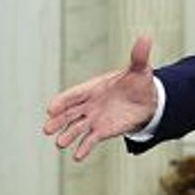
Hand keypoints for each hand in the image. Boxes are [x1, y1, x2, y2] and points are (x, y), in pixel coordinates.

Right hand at [43, 35, 157, 161]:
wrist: (147, 101)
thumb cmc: (139, 83)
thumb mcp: (140, 69)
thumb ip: (139, 56)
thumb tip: (146, 37)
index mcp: (94, 87)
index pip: (75, 94)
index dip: (63, 101)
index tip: (51, 109)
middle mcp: (90, 104)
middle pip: (69, 113)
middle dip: (58, 120)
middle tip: (47, 129)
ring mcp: (94, 118)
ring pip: (77, 127)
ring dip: (68, 135)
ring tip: (60, 143)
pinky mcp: (102, 131)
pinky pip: (90, 140)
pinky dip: (83, 148)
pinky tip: (77, 156)